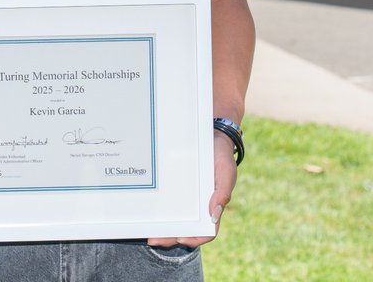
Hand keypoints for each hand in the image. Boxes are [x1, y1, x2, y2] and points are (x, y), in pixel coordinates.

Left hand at [146, 131, 237, 248]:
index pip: (205, 231)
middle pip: (184, 228)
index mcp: (211, 206)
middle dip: (169, 237)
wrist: (211, 134)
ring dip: (161, 227)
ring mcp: (185, 197)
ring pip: (173, 218)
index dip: (194, 238)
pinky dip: (157, 209)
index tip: (181, 239)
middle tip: (154, 239)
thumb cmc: (221, 155)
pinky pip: (166, 200)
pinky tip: (146, 210)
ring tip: (146, 231)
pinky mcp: (175, 186)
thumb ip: (222, 193)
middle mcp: (197, 205)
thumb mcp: (226, 171)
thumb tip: (214, 215)